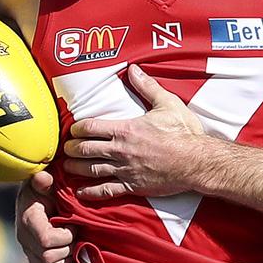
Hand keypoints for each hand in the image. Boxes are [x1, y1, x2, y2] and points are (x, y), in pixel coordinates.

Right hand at [16, 171, 75, 262]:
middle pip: (49, 255)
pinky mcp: (33, 261)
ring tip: (70, 242)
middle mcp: (25, 238)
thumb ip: (44, 181)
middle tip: (74, 234)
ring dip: (65, 257)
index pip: (47, 239)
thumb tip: (43, 176)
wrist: (36, 204)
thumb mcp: (43, 184)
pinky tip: (66, 253)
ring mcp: (28, 251)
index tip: (72, 224)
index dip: (65, 235)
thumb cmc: (44, 193)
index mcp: (28, 220)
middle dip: (67, 246)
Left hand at [64, 64, 204, 199]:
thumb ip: (148, 87)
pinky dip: (90, 192)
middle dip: (72, 149)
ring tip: (68, 166)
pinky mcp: (133, 186)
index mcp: (126, 130)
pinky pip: (106, 191)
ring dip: (76, 168)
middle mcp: (121, 151)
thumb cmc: (184, 133)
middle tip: (66, 148)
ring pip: (92, 170)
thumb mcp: (168, 104)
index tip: (72, 130)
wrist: (197, 162)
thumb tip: (133, 70)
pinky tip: (81, 191)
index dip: (77, 129)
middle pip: (86, 149)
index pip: (91, 128)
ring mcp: (125, 170)